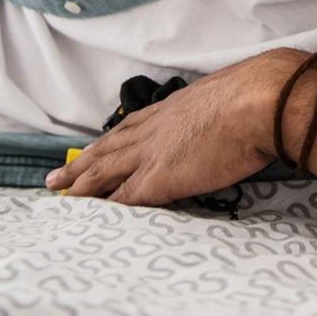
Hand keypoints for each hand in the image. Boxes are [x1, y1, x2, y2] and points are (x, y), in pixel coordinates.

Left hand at [44, 48, 305, 205]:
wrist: (259, 102)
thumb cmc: (256, 97)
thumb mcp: (229, 97)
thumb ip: (220, 110)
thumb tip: (232, 116)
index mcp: (171, 109)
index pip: (130, 127)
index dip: (109, 141)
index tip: (93, 149)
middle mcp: (154, 129)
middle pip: (107, 149)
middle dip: (82, 164)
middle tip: (56, 177)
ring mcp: (152, 154)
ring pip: (104, 172)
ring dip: (80, 185)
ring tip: (59, 194)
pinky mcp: (158, 179)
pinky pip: (122, 198)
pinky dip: (105, 209)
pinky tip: (91, 219)